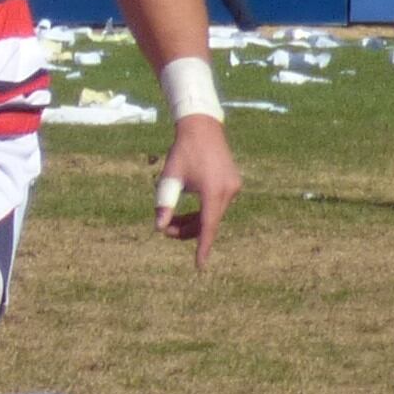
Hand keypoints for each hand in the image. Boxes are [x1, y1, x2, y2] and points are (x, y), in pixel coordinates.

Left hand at [154, 120, 240, 270]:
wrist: (202, 127)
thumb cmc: (183, 151)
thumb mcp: (169, 178)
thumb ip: (164, 203)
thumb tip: (158, 228)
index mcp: (213, 191)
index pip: (208, 227)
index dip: (203, 247)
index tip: (200, 266)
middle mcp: (228, 191)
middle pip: (208, 222)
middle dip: (187, 230)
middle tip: (165, 229)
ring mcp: (234, 187)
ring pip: (213, 215)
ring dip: (194, 221)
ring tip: (172, 220)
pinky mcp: (233, 183)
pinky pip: (217, 205)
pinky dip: (203, 211)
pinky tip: (188, 211)